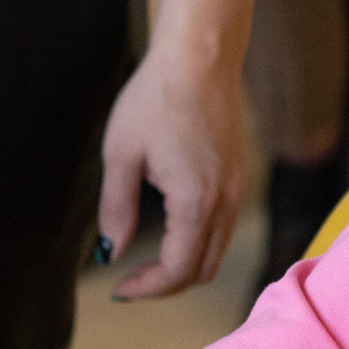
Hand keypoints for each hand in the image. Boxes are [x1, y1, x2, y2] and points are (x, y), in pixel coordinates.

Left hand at [96, 49, 247, 298]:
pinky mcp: (237, 176)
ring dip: (182, 266)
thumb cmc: (154, 100)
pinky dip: (197, 244)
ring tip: (144, 264)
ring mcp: (236, 189)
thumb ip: (117, 210)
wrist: (198, 59)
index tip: (119, 289)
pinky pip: (223, 228)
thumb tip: (111, 253)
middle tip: (129, 282)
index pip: (178, 271)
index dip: (148, 289)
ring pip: (216, 252)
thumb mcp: (120, 156)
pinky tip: (168, 234)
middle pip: (203, 270)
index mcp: (196, 201)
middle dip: (165, 285)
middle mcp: (225, 201)